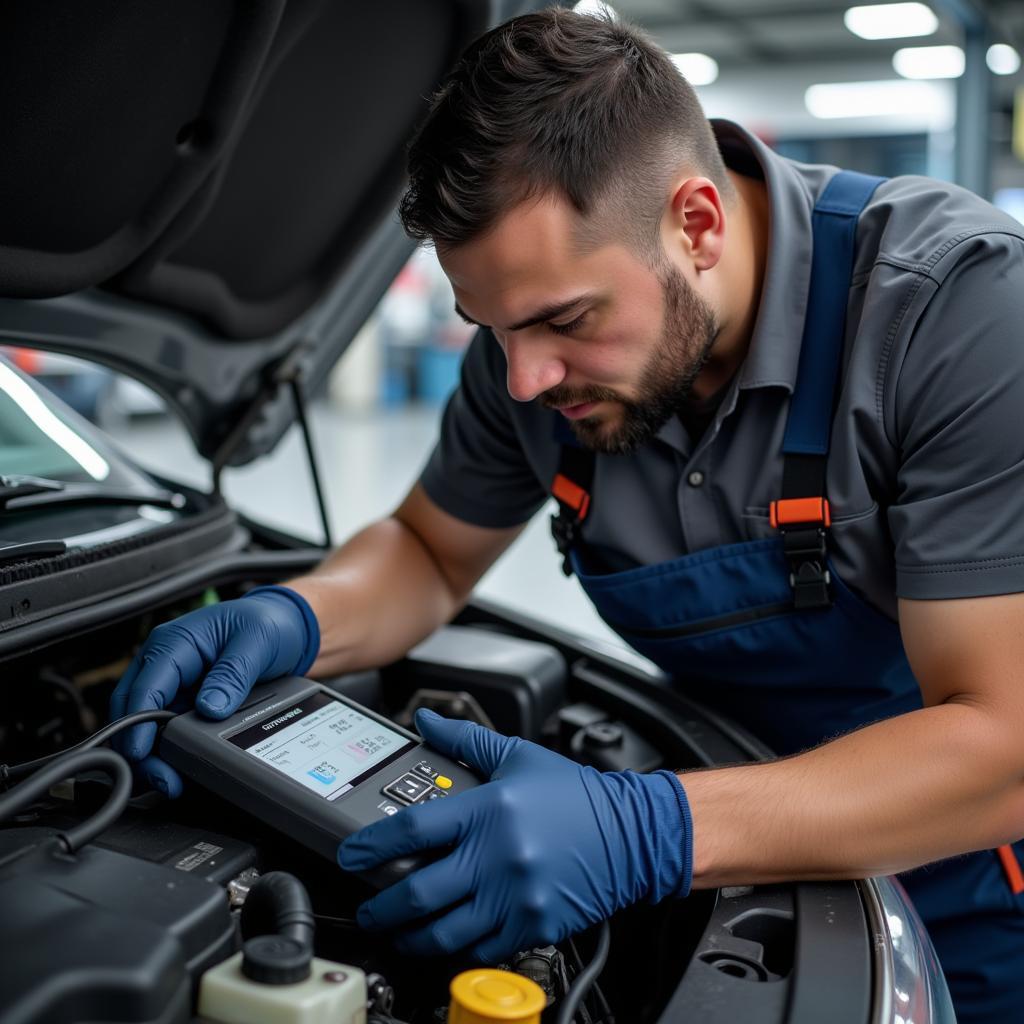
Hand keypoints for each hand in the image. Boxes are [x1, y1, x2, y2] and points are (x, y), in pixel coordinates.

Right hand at [109, 585, 318, 795]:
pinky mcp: (186, 702)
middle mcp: (167, 663)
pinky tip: (181, 769)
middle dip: (140, 747)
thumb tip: (210, 708)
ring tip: (171, 781)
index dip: (138, 722)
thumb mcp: (257, 642)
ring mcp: (175, 685)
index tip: (141, 752)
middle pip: (135, 710)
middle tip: (161, 778)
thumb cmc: (268, 623)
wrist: (287, 626)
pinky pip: (169, 729)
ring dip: (155, 754)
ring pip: (147, 725)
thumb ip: (232, 673)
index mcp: (175, 642)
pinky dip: (171, 750)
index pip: (145, 686)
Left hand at [338, 709, 692, 962]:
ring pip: (443, 932)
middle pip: (418, 893)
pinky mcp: (532, 925)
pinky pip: (480, 949)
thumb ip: (465, 739)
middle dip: (381, 907)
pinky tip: (444, 941)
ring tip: (398, 932)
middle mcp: (497, 856)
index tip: (350, 855)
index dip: (371, 846)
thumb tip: (427, 721)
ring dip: (410, 937)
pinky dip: (455, 948)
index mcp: (489, 810)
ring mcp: (515, 896)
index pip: (413, 830)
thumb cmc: (575, 796)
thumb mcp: (519, 757)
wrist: (632, 833)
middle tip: (368, 907)